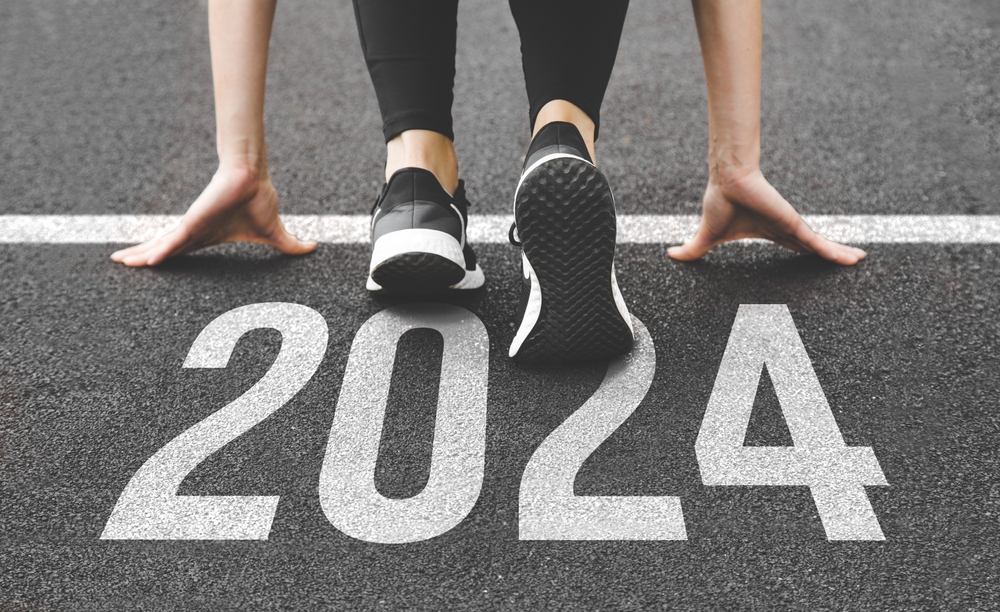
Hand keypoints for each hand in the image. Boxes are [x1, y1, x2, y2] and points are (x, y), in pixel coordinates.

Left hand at [111, 166, 315, 266]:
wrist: (252, 177)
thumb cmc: (258, 199)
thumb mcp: (274, 232)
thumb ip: (288, 245)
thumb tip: (313, 248)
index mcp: (207, 236)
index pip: (180, 249)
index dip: (164, 256)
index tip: (148, 263)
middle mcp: (194, 232)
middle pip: (163, 248)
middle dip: (141, 255)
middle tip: (122, 262)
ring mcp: (191, 227)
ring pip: (160, 246)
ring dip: (141, 255)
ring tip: (121, 261)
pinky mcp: (192, 222)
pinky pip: (172, 242)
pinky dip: (158, 252)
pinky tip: (144, 261)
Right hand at [668, 169, 865, 265]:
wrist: (728, 181)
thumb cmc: (720, 202)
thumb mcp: (708, 236)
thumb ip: (694, 250)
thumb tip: (671, 256)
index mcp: (770, 232)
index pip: (793, 246)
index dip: (807, 253)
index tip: (820, 259)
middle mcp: (786, 230)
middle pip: (812, 247)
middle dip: (830, 254)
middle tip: (848, 260)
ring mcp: (793, 228)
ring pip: (821, 247)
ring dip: (840, 254)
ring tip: (858, 260)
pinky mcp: (796, 226)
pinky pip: (820, 244)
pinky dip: (836, 252)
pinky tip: (852, 259)